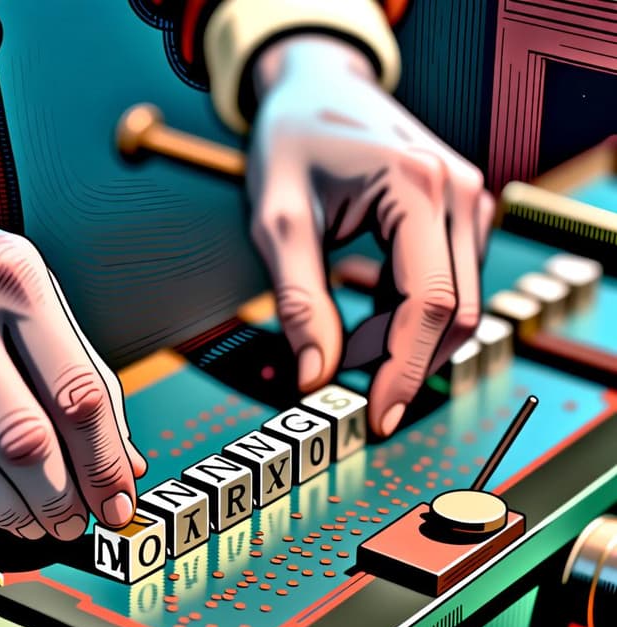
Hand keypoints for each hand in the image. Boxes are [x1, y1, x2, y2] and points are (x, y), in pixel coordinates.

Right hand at [0, 151, 145, 540]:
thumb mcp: (31, 293)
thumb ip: (82, 373)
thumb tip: (122, 463)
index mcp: (11, 277)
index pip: (77, 395)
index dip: (104, 465)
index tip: (117, 506)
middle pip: (23, 441)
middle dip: (59, 501)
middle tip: (73, 523)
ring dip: (10, 515)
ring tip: (32, 523)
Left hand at [249, 35, 494, 435]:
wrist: (316, 89)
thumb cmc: (291, 143)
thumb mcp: (278, 222)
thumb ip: (299, 303)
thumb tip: (315, 378)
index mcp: (419, 187)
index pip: (429, 304)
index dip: (405, 372)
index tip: (377, 419)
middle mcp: (460, 193)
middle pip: (455, 314)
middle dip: (405, 365)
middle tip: (352, 396)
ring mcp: (468, 203)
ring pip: (456, 307)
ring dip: (403, 343)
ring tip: (342, 342)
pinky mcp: (460, 215)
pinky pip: (447, 287)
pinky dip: (406, 319)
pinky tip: (364, 319)